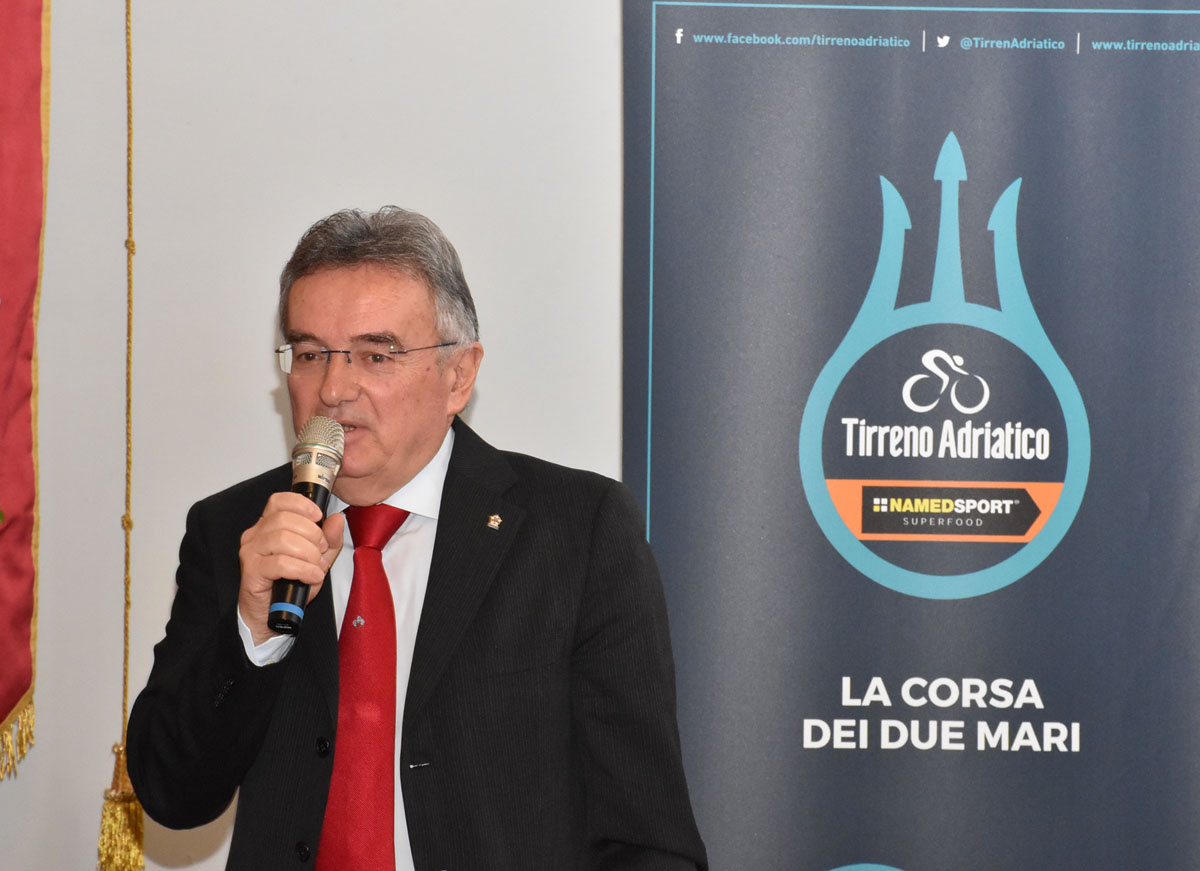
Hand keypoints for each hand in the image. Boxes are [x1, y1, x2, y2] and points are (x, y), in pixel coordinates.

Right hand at [238, 492, 344, 644]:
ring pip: (283, 539)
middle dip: (312, 534)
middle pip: (284, 519)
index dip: (301, 504)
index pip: (279, 501)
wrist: (270, 615)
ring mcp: (251, 552)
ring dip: (308, 553)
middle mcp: (255, 535)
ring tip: (316, 567)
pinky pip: (280, 563)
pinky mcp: (251, 571)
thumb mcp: (317, 559)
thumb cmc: (290, 585)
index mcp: (268, 526)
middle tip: (322, 551)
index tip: (319, 516)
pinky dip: (302, 569)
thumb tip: (337, 519)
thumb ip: (329, 539)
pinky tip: (312, 576)